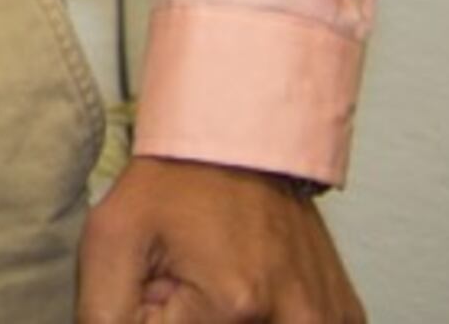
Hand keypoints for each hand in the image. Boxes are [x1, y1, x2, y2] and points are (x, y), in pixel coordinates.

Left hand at [77, 154, 362, 323]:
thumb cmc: (175, 185)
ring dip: (228, 323)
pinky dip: (266, 323)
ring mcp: (326, 320)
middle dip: (191, 321)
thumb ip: (103, 316)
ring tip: (219, 284)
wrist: (242, 143)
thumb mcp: (111, 239)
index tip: (159, 289)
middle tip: (189, 285)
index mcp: (234, 308)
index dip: (152, 319)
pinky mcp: (344, 316)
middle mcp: (294, 321)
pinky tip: (252, 291)